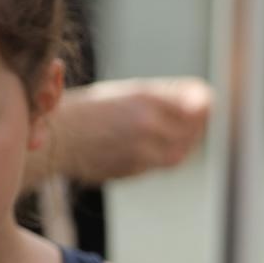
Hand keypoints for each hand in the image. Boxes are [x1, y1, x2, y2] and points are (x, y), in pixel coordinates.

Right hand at [47, 77, 213, 184]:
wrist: (55, 137)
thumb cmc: (91, 111)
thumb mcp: (126, 93)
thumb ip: (164, 98)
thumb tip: (204, 101)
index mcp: (146, 97)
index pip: (200, 101)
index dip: (207, 104)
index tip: (208, 104)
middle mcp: (147, 123)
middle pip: (195, 129)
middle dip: (198, 125)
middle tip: (197, 120)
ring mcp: (142, 150)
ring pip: (181, 151)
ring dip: (183, 144)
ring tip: (173, 136)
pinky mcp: (135, 170)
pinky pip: (160, 164)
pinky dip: (163, 157)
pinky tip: (153, 148)